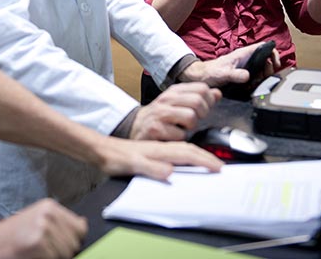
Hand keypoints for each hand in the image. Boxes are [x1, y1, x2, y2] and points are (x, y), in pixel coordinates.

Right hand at [0, 199, 86, 258]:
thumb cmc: (11, 235)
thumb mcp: (36, 219)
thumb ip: (59, 222)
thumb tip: (83, 226)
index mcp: (50, 207)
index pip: (80, 227)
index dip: (74, 239)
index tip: (62, 243)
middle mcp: (49, 215)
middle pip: (75, 243)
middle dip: (64, 251)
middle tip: (43, 249)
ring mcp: (44, 230)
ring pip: (67, 254)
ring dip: (55, 257)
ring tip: (37, 252)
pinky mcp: (39, 245)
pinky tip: (33, 256)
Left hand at [96, 136, 223, 178]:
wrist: (100, 150)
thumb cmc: (114, 157)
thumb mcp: (132, 165)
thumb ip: (150, 168)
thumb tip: (169, 172)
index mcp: (160, 150)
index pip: (187, 154)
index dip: (204, 161)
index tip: (218, 167)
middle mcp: (161, 148)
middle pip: (189, 150)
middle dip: (206, 157)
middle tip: (220, 166)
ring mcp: (157, 150)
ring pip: (183, 150)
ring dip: (198, 155)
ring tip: (209, 162)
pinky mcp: (152, 153)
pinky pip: (175, 154)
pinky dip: (186, 157)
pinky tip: (185, 163)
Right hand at [130, 82, 219, 140]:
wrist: (135, 127)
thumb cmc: (159, 117)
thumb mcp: (177, 103)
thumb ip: (198, 97)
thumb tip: (217, 93)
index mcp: (174, 91)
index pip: (201, 88)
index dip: (208, 100)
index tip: (204, 109)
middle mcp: (167, 99)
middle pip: (198, 101)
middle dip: (202, 114)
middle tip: (194, 121)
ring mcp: (160, 113)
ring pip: (190, 116)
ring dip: (190, 127)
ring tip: (183, 128)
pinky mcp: (156, 129)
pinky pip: (180, 134)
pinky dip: (180, 138)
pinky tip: (173, 136)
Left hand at [178, 43, 281, 87]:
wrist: (201, 77)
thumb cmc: (210, 72)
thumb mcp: (223, 73)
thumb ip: (235, 74)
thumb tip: (247, 76)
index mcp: (243, 54)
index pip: (264, 47)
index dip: (273, 54)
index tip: (275, 65)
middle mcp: (246, 58)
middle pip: (267, 59)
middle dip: (270, 69)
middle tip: (264, 78)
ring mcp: (245, 66)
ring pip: (262, 68)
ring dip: (264, 77)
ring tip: (257, 83)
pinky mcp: (242, 73)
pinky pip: (255, 76)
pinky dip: (257, 81)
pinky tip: (251, 87)